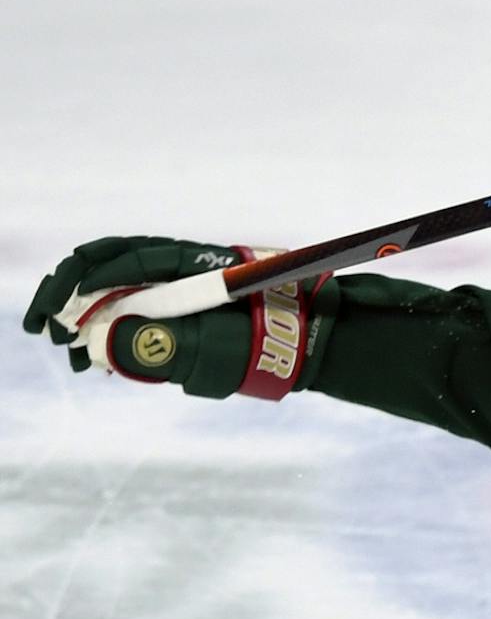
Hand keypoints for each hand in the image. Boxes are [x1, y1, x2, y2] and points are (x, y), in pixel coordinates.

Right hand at [21, 235, 325, 399]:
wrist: (320, 339)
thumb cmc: (280, 332)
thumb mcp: (226, 341)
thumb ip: (172, 345)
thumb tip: (109, 350)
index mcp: (190, 261)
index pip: (123, 259)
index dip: (84, 283)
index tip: (60, 311)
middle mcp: (180, 267)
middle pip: (109, 266)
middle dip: (69, 294)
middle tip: (42, 328)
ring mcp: (182, 287)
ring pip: (120, 290)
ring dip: (88, 318)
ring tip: (71, 355)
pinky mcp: (187, 311)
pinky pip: (140, 312)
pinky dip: (114, 332)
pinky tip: (98, 359)